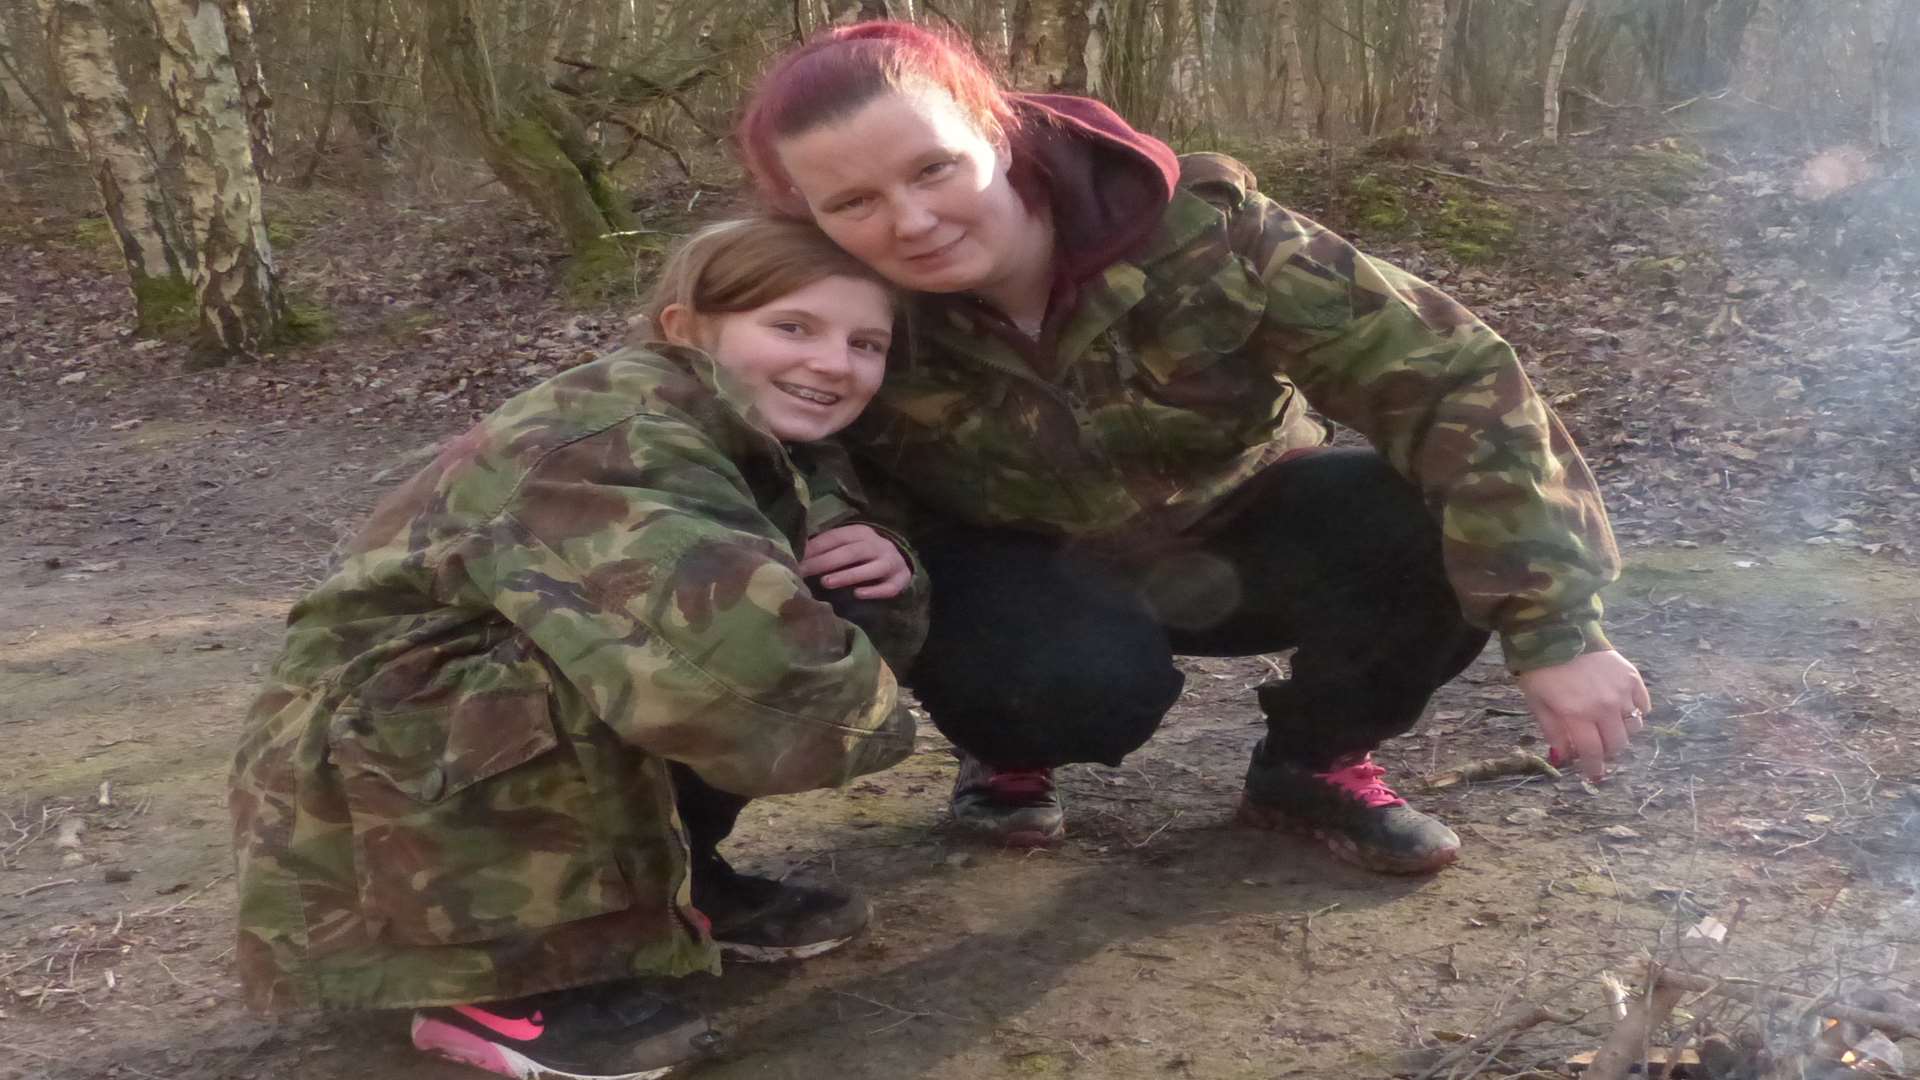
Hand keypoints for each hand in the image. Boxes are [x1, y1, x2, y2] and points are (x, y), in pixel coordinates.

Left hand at [799, 525, 911, 598]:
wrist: (899, 561)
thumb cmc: (864, 555)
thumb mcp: (849, 544)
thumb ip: (829, 548)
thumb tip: (798, 554)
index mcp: (861, 533)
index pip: (837, 538)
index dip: (816, 548)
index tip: (796, 559)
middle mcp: (878, 545)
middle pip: (851, 552)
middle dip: (825, 562)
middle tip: (804, 572)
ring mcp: (891, 563)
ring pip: (871, 568)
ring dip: (848, 575)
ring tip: (826, 582)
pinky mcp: (900, 580)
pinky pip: (888, 587)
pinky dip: (874, 591)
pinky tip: (858, 594)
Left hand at [1516, 650, 1650, 780]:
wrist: (1557, 632)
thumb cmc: (1542, 670)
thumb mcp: (1538, 703)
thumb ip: (1554, 732)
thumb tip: (1564, 759)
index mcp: (1578, 715)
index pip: (1593, 752)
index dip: (1594, 768)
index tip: (1594, 776)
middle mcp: (1604, 706)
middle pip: (1617, 743)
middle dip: (1608, 752)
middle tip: (1599, 748)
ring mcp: (1621, 691)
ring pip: (1634, 726)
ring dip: (1622, 732)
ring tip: (1609, 727)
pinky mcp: (1632, 676)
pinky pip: (1643, 704)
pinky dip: (1636, 711)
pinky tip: (1623, 709)